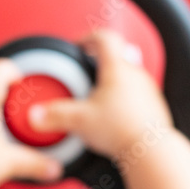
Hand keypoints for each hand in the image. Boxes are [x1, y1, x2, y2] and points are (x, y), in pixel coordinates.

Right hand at [28, 28, 172, 159]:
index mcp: (117, 68)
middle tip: (84, 76)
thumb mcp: (79, 121)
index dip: (88, 38)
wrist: (150, 151)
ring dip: (112, 84)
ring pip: (127, 78)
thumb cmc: (122, 131)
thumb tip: (35, 115)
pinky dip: (123, 102)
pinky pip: (136, 97)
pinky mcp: (154, 108)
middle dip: (99, 64)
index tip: (79, 47)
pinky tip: (113, 118)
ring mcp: (148, 91)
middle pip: (116, 57)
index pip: (104, 37)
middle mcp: (136, 75)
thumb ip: (54, 116)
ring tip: (97, 101)